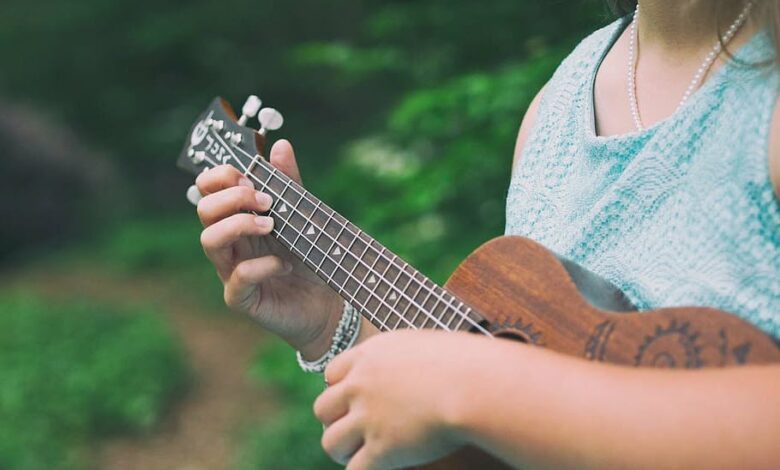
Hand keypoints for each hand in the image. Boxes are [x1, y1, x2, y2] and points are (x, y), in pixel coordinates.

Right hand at [195, 139, 343, 356]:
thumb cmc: (311, 258)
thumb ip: (290, 183)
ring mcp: (231, 272)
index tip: (248, 176)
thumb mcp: (303, 214)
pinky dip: (261, 266)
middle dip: (232, 198)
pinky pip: (237, 279)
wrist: (329, 303)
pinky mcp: (243, 299)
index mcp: (238, 218)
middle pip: (203, 210)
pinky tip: (284, 263)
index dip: (219, 176)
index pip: (208, 190)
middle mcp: (230, 243)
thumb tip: (280, 144)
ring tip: (272, 226)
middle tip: (266, 201)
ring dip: (239, 225)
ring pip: (210, 241)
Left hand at [314, 330, 489, 469]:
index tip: (355, 402)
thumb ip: (406, 358)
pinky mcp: (382, 449)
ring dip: (344, 451)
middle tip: (354, 432)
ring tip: (360, 455)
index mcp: (371, 355)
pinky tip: (379, 469)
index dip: (341, 390)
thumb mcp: (426, 346)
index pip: (332, 374)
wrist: (475, 384)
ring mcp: (368, 417)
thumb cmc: (467, 363)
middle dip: (335, 422)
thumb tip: (414, 366)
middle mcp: (361, 384)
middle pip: (323, 408)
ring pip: (332, 442)